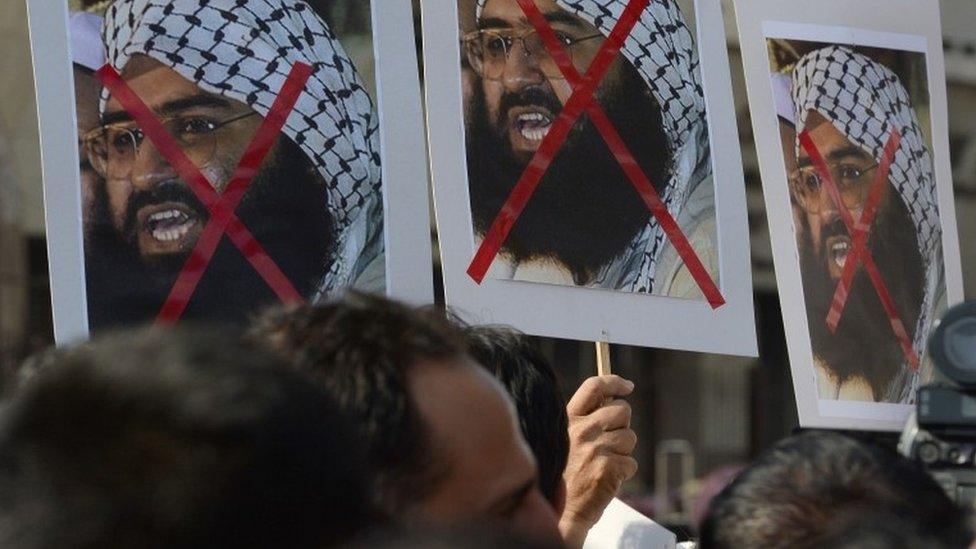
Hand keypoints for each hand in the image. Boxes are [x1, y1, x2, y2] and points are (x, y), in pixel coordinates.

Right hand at [559, 375, 637, 547]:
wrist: (560, 511)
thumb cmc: (564, 475)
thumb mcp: (564, 439)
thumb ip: (584, 420)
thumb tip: (612, 401)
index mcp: (569, 419)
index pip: (594, 387)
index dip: (614, 382)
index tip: (627, 386)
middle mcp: (582, 429)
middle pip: (622, 410)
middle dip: (623, 425)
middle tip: (610, 442)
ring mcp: (596, 448)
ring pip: (630, 438)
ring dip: (622, 452)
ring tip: (603, 464)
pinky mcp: (609, 467)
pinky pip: (631, 463)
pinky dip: (623, 472)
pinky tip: (606, 479)